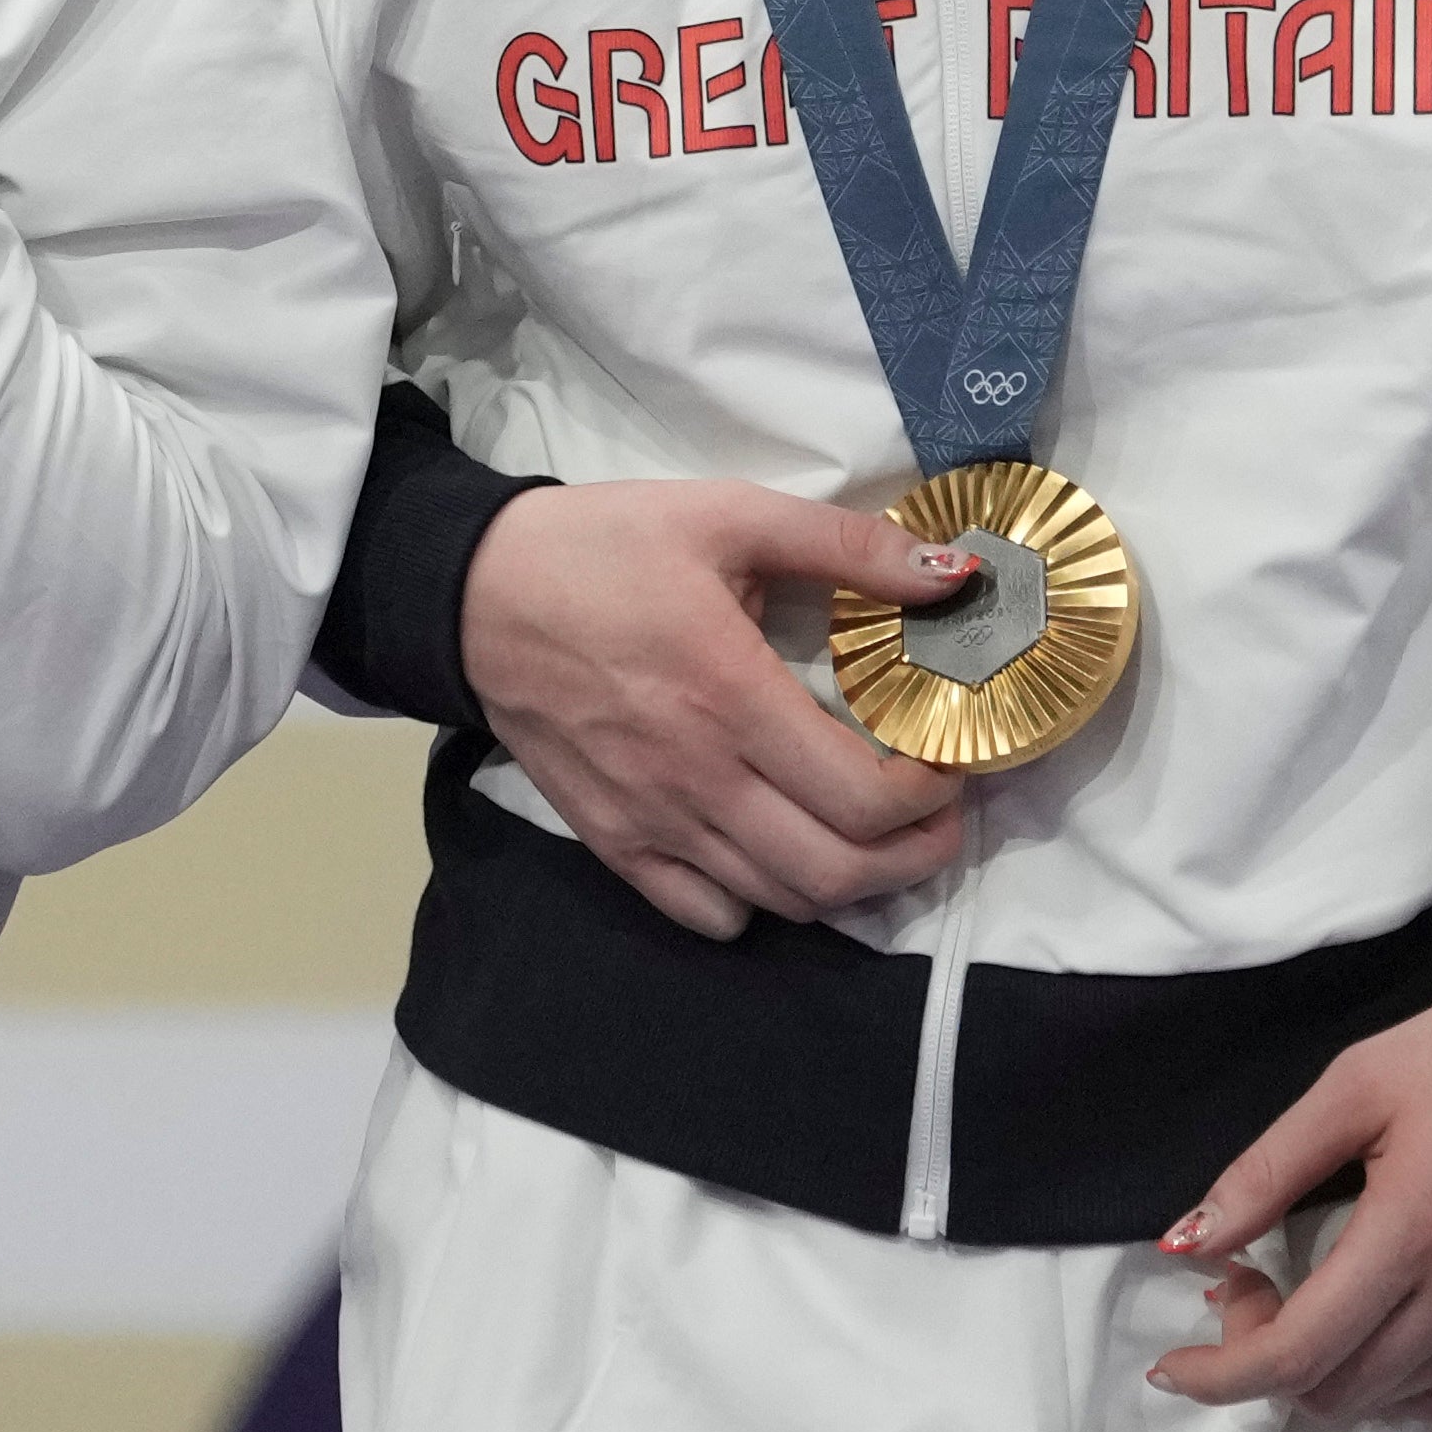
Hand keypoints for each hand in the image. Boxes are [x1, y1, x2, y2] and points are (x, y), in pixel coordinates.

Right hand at [460, 481, 982, 937]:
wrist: (477, 595)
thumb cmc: (606, 549)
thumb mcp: (727, 514)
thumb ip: (845, 546)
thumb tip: (952, 575)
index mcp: (732, 698)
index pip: (864, 797)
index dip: (933, 796)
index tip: (954, 759)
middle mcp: (698, 780)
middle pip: (836, 871)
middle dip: (915, 855)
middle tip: (942, 814)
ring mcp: (653, 824)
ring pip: (780, 901)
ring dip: (851, 885)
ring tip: (880, 836)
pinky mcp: (614, 845)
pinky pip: (706, 916)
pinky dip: (761, 905)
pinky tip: (781, 855)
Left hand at [1146, 959, 1431, 1426]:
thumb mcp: (1356, 1082)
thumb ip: (1267, 1171)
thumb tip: (1187, 1244)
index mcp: (1411, 1232)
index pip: (1297, 1352)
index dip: (1220, 1375)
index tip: (1171, 1365)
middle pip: (1339, 1391)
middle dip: (1268, 1361)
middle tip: (1253, 1287)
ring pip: (1395, 1401)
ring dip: (1331, 1374)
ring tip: (1317, 1299)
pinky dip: (1401, 1390)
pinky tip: (1380, 1339)